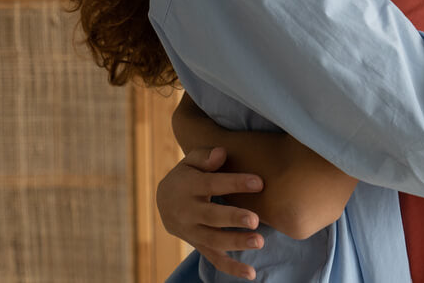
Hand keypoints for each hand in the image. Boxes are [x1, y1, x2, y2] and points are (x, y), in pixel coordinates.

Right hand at [156, 146, 264, 280]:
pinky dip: (232, 268)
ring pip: (213, 240)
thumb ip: (205, 156)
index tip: (259, 182)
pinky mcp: (198, 246)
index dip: (235, 183)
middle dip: (233, 218)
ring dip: (236, 243)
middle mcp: (188, 212)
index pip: (212, 184)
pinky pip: (214, 259)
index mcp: (188, 187)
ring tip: (259, 241)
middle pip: (211, 216)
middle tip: (255, 219)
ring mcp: (192, 232)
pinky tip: (251, 274)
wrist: (163, 201)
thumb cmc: (187, 176)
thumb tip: (221, 153)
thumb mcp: (190, 162)